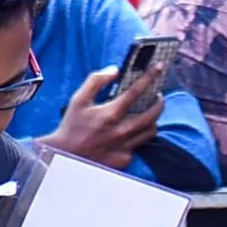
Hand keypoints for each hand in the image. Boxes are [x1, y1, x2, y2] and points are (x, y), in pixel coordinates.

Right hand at [46, 65, 163, 172]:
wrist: (66, 158)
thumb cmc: (71, 127)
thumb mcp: (78, 100)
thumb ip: (96, 81)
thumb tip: (114, 70)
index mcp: (110, 113)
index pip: (137, 90)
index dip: (150, 76)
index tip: (159, 67)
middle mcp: (121, 131)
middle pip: (152, 114)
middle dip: (160, 102)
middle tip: (158, 96)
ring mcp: (125, 147)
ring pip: (150, 131)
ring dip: (153, 120)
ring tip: (149, 114)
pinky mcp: (124, 159)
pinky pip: (139, 145)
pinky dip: (138, 136)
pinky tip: (132, 132)